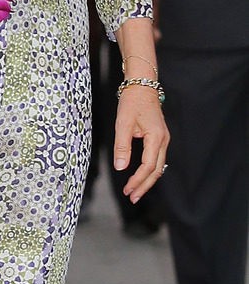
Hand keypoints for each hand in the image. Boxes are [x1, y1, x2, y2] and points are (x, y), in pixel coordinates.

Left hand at [114, 84, 168, 202]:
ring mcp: (163, 139)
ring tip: (135, 191)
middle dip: (144, 186)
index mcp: (156, 138)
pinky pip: (157, 159)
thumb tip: (121, 167)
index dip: (138, 181)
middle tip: (132, 197)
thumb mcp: (123, 124)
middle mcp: (163, 140)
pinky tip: (141, 177)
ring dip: (147, 180)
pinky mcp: (160, 137)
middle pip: (156, 171)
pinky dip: (150, 170)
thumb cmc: (132, 101)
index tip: (127, 190)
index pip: (148, 167)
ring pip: (158, 166)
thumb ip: (122, 146)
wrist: (142, 85)